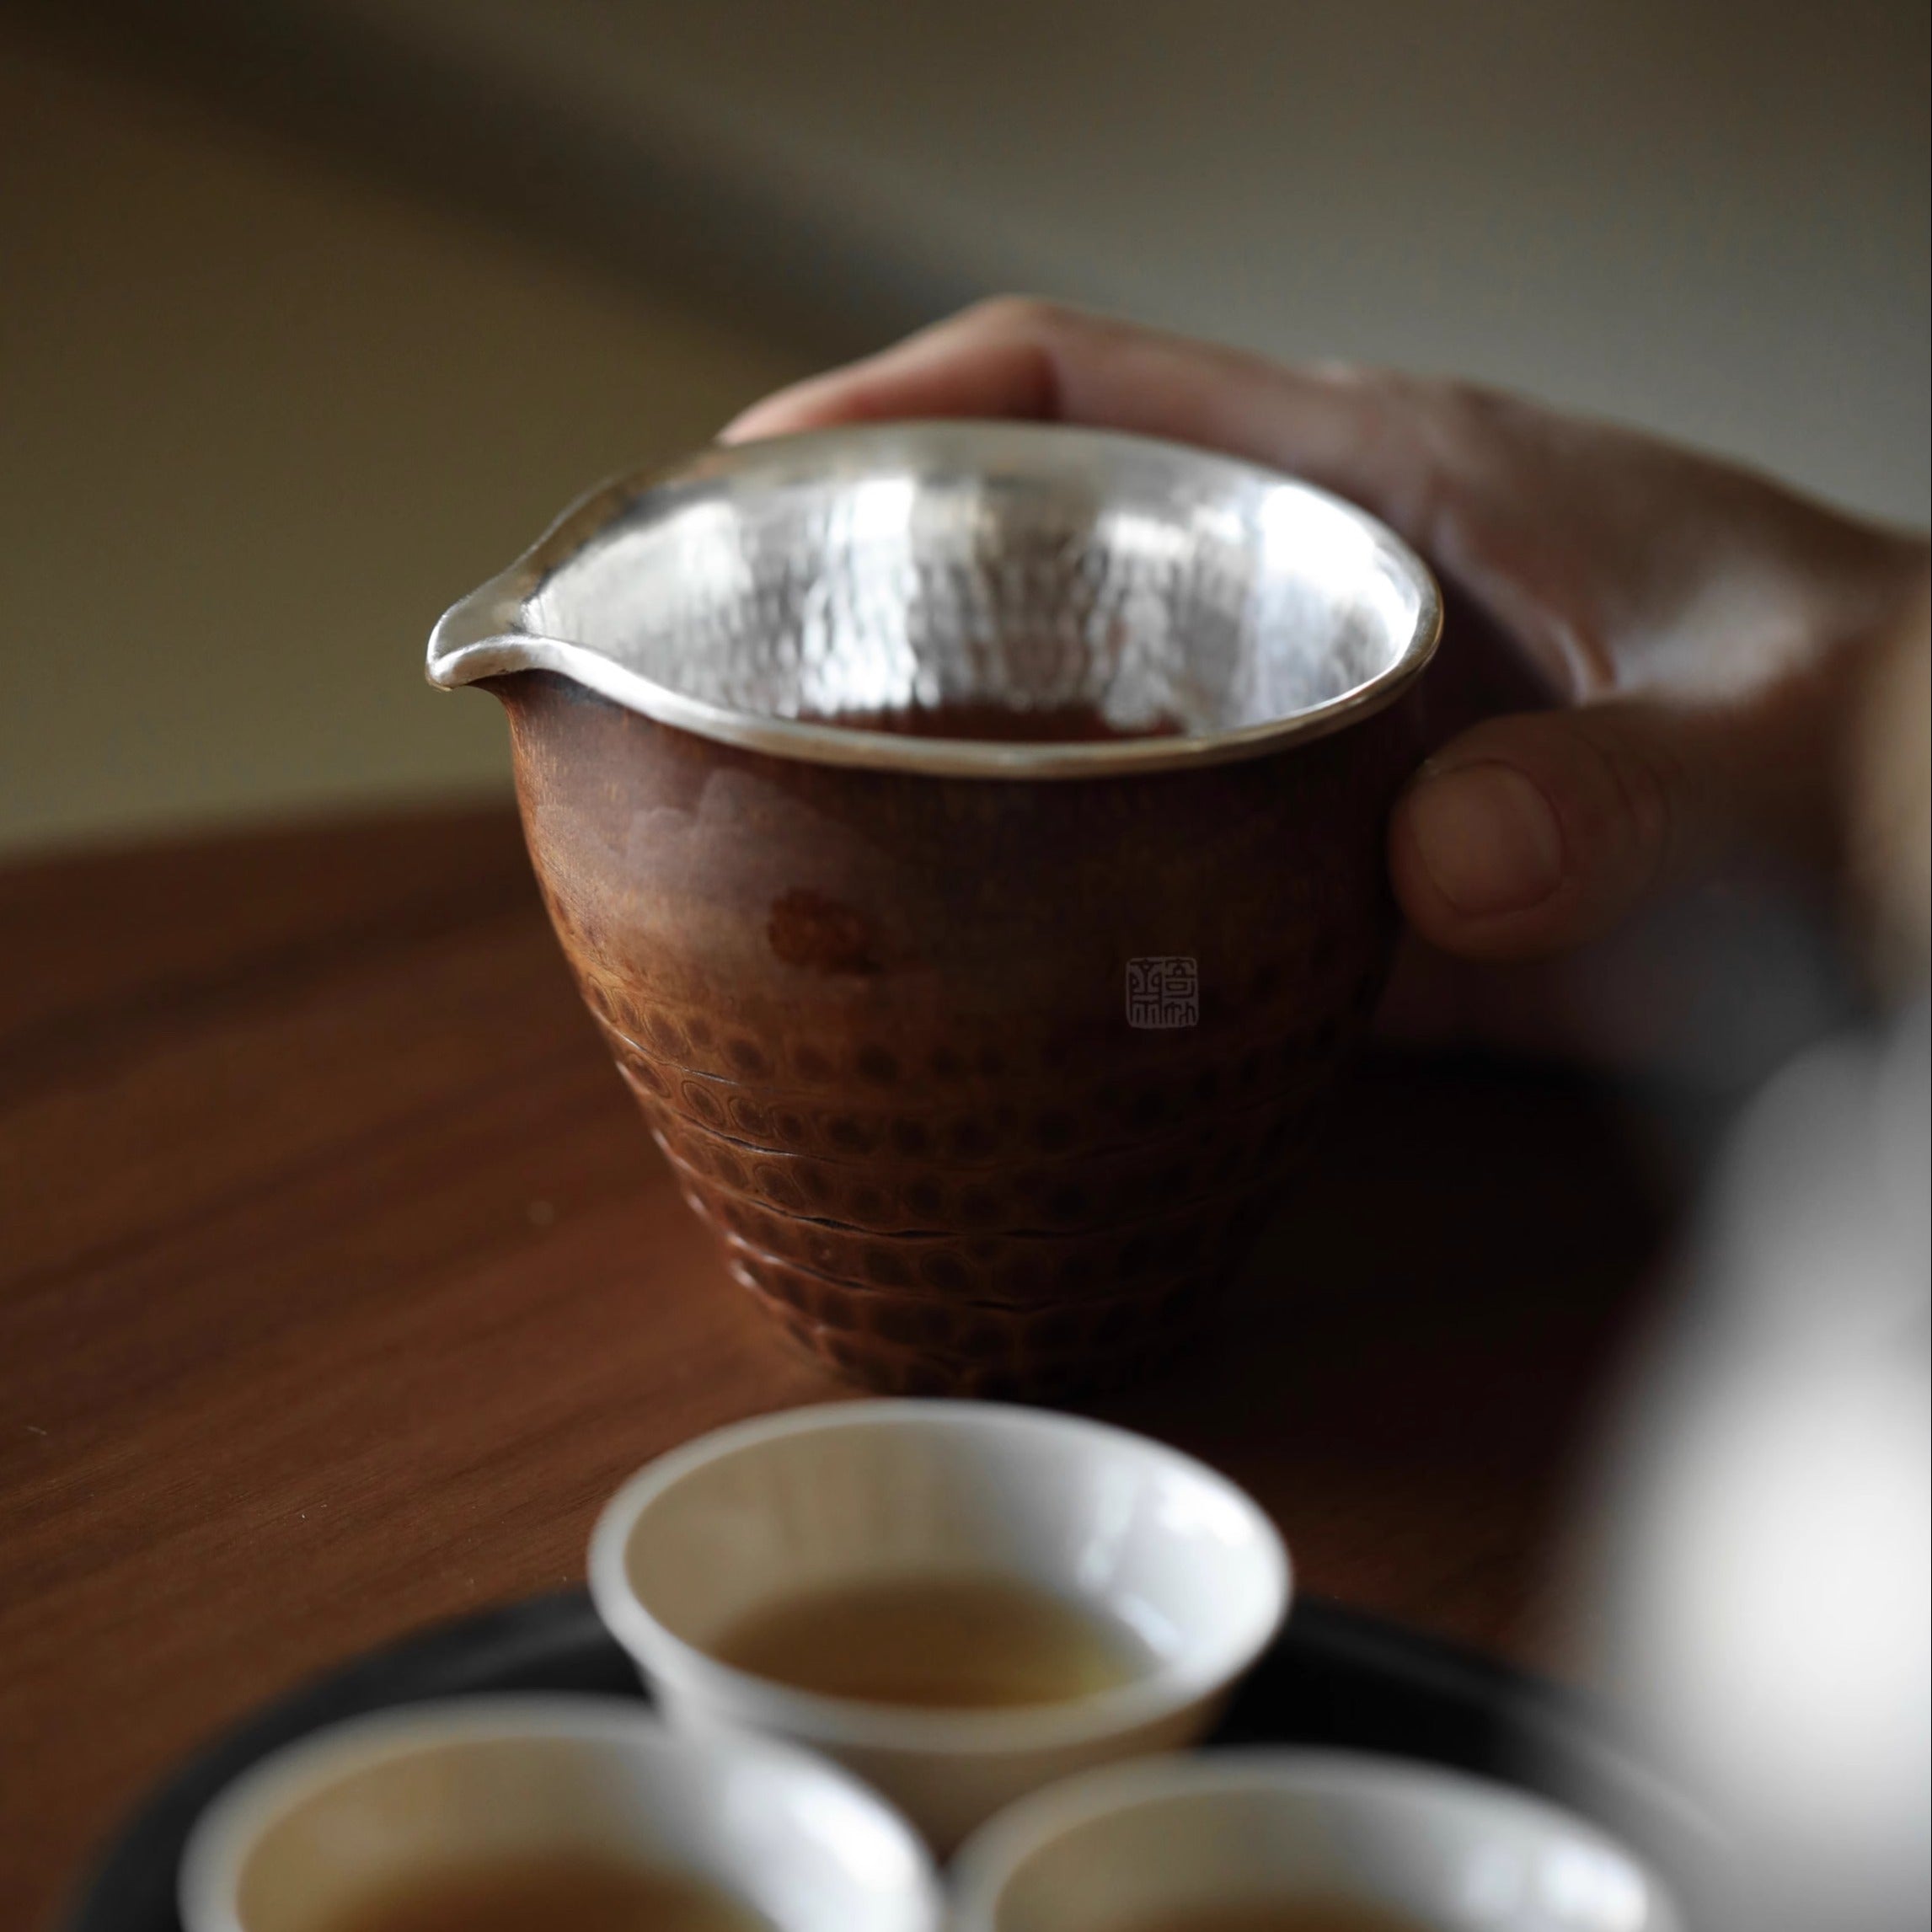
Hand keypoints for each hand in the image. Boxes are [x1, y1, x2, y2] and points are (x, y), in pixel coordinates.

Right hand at [726, 300, 1927, 993]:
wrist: (1927, 837)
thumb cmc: (1883, 726)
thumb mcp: (1785, 731)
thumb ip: (1635, 785)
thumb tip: (1444, 861)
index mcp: (1375, 486)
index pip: (1078, 395)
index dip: (887, 415)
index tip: (733, 486)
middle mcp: (1306, 609)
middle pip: (1024, 568)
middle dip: (851, 612)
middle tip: (697, 701)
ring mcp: (1303, 755)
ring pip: (1060, 739)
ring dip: (927, 787)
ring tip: (769, 864)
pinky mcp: (1331, 889)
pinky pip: (1145, 889)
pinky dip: (1053, 933)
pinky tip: (974, 1005)